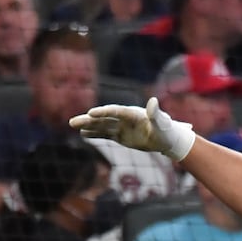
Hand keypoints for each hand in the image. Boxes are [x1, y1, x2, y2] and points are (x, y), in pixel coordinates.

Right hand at [69, 97, 195, 161]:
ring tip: (73, 125)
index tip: (91, 113)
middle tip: (73, 122)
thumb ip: (156, 113)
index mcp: (133, 113)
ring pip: (102, 126)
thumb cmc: (167, 130)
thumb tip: (153, 101)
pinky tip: (83, 134)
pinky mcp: (122, 136)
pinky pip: (106, 135)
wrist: (169, 139)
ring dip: (88, 126)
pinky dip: (95, 134)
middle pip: (103, 118)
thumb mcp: (162, 123)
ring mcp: (122, 127)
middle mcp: (124, 118)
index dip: (103, 112)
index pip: (115, 111)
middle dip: (88, 120)